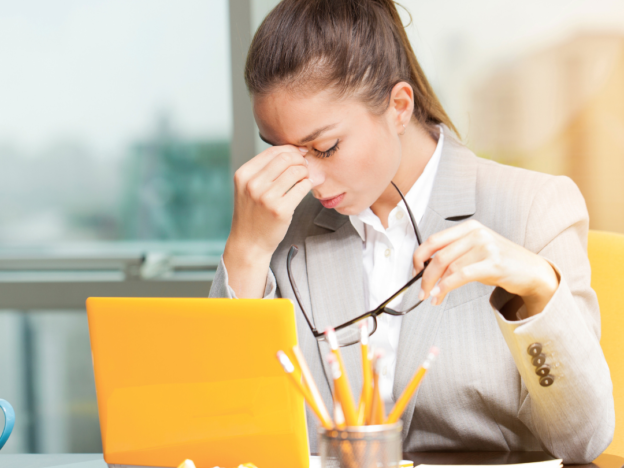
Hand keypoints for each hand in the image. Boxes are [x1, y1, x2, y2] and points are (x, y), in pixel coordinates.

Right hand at [223, 145, 312, 297]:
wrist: (249, 243)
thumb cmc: (252, 213)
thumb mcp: (248, 188)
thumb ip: (264, 170)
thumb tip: (293, 151)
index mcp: (244, 174)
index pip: (273, 151)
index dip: (291, 149)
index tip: (300, 154)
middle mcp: (253, 184)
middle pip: (286, 158)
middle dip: (300, 159)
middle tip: (305, 166)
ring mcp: (266, 197)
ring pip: (296, 171)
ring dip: (306, 172)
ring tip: (305, 178)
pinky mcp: (281, 210)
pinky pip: (302, 187)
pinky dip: (308, 184)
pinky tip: (306, 188)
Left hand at [412, 220, 559, 316]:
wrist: (531, 271)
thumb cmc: (500, 262)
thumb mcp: (475, 252)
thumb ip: (454, 255)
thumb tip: (427, 270)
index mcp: (469, 228)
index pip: (433, 240)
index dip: (419, 257)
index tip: (415, 271)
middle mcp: (476, 234)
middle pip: (439, 255)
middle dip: (424, 275)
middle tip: (421, 290)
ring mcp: (486, 247)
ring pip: (448, 267)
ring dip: (435, 285)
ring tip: (432, 296)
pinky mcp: (493, 263)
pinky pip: (461, 275)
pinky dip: (446, 287)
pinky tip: (440, 295)